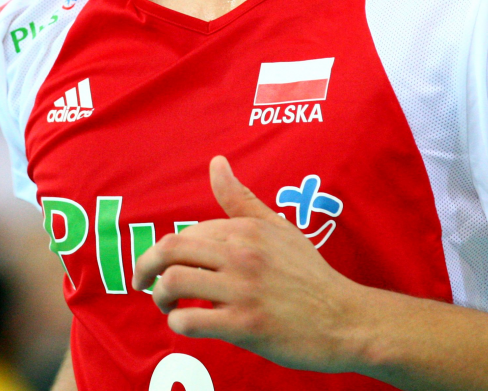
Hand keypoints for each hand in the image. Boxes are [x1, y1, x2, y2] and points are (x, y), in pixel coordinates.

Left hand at [131, 155, 367, 372]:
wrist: (344, 319)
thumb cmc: (309, 275)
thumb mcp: (279, 229)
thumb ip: (242, 199)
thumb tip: (217, 162)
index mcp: (248, 229)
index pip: (188, 233)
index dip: (169, 251)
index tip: (165, 265)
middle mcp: (243, 254)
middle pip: (171, 249)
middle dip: (146, 265)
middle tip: (143, 281)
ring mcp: (243, 290)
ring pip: (174, 282)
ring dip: (159, 296)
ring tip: (167, 304)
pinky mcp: (245, 324)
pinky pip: (190, 321)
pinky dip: (177, 323)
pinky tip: (186, 323)